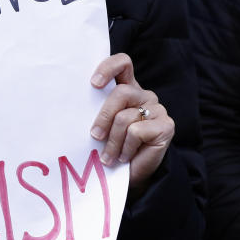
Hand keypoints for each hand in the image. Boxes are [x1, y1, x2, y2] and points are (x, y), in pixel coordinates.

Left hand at [90, 53, 174, 192]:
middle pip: (121, 93)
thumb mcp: (101, 127)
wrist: (131, 175)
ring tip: (108, 157)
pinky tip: (124, 157)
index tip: (94, 84)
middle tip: (94, 136)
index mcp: (127, 90)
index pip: (123, 64)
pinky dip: (125, 148)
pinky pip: (136, 132)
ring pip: (125, 117)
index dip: (108, 68)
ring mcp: (157, 109)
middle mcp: (143, 96)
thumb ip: (96, 112)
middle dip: (103, 116)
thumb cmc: (112, 149)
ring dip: (112, 142)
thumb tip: (73, 106)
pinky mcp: (165, 126)